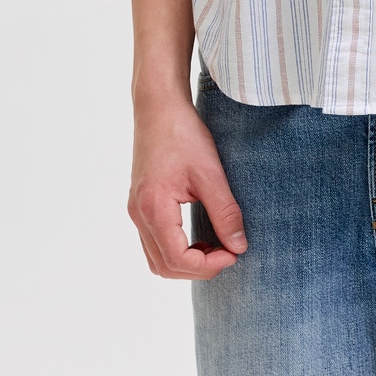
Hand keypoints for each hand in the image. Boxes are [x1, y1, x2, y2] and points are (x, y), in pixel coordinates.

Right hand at [128, 92, 248, 278]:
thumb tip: (239, 246)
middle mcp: (138, 214)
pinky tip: (200, 236)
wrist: (158, 107)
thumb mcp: (210, 172)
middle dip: (198, 269)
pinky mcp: (140, 204)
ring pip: (156, 259)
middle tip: (228, 253)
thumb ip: (225, 212)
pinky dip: (176, 250)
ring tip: (215, 246)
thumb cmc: (183, 134)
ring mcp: (136, 211)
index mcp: (153, 208)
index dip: (208, 265)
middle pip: (164, 266)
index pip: (177, 259)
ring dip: (186, 262)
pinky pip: (154, 243)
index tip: (233, 253)